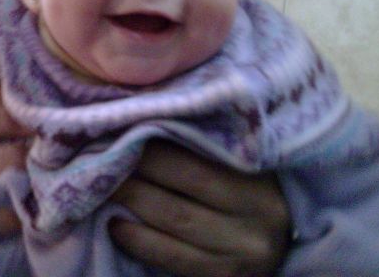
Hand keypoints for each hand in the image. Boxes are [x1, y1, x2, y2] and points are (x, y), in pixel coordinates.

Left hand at [110, 140, 289, 276]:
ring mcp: (242, 253)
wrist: (277, 240)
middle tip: (100, 158)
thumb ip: (206, 144)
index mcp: (259, 180)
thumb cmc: (249, 187)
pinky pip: (173, 259)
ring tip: (102, 187)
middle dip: (135, 175)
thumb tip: (146, 119)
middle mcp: (257, 218)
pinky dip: (139, 242)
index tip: (123, 133)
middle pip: (183, 191)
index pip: (198, 163)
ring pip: (174, 224)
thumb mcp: (241, 162)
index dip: (154, 150)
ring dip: (131, 203)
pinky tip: (115, 226)